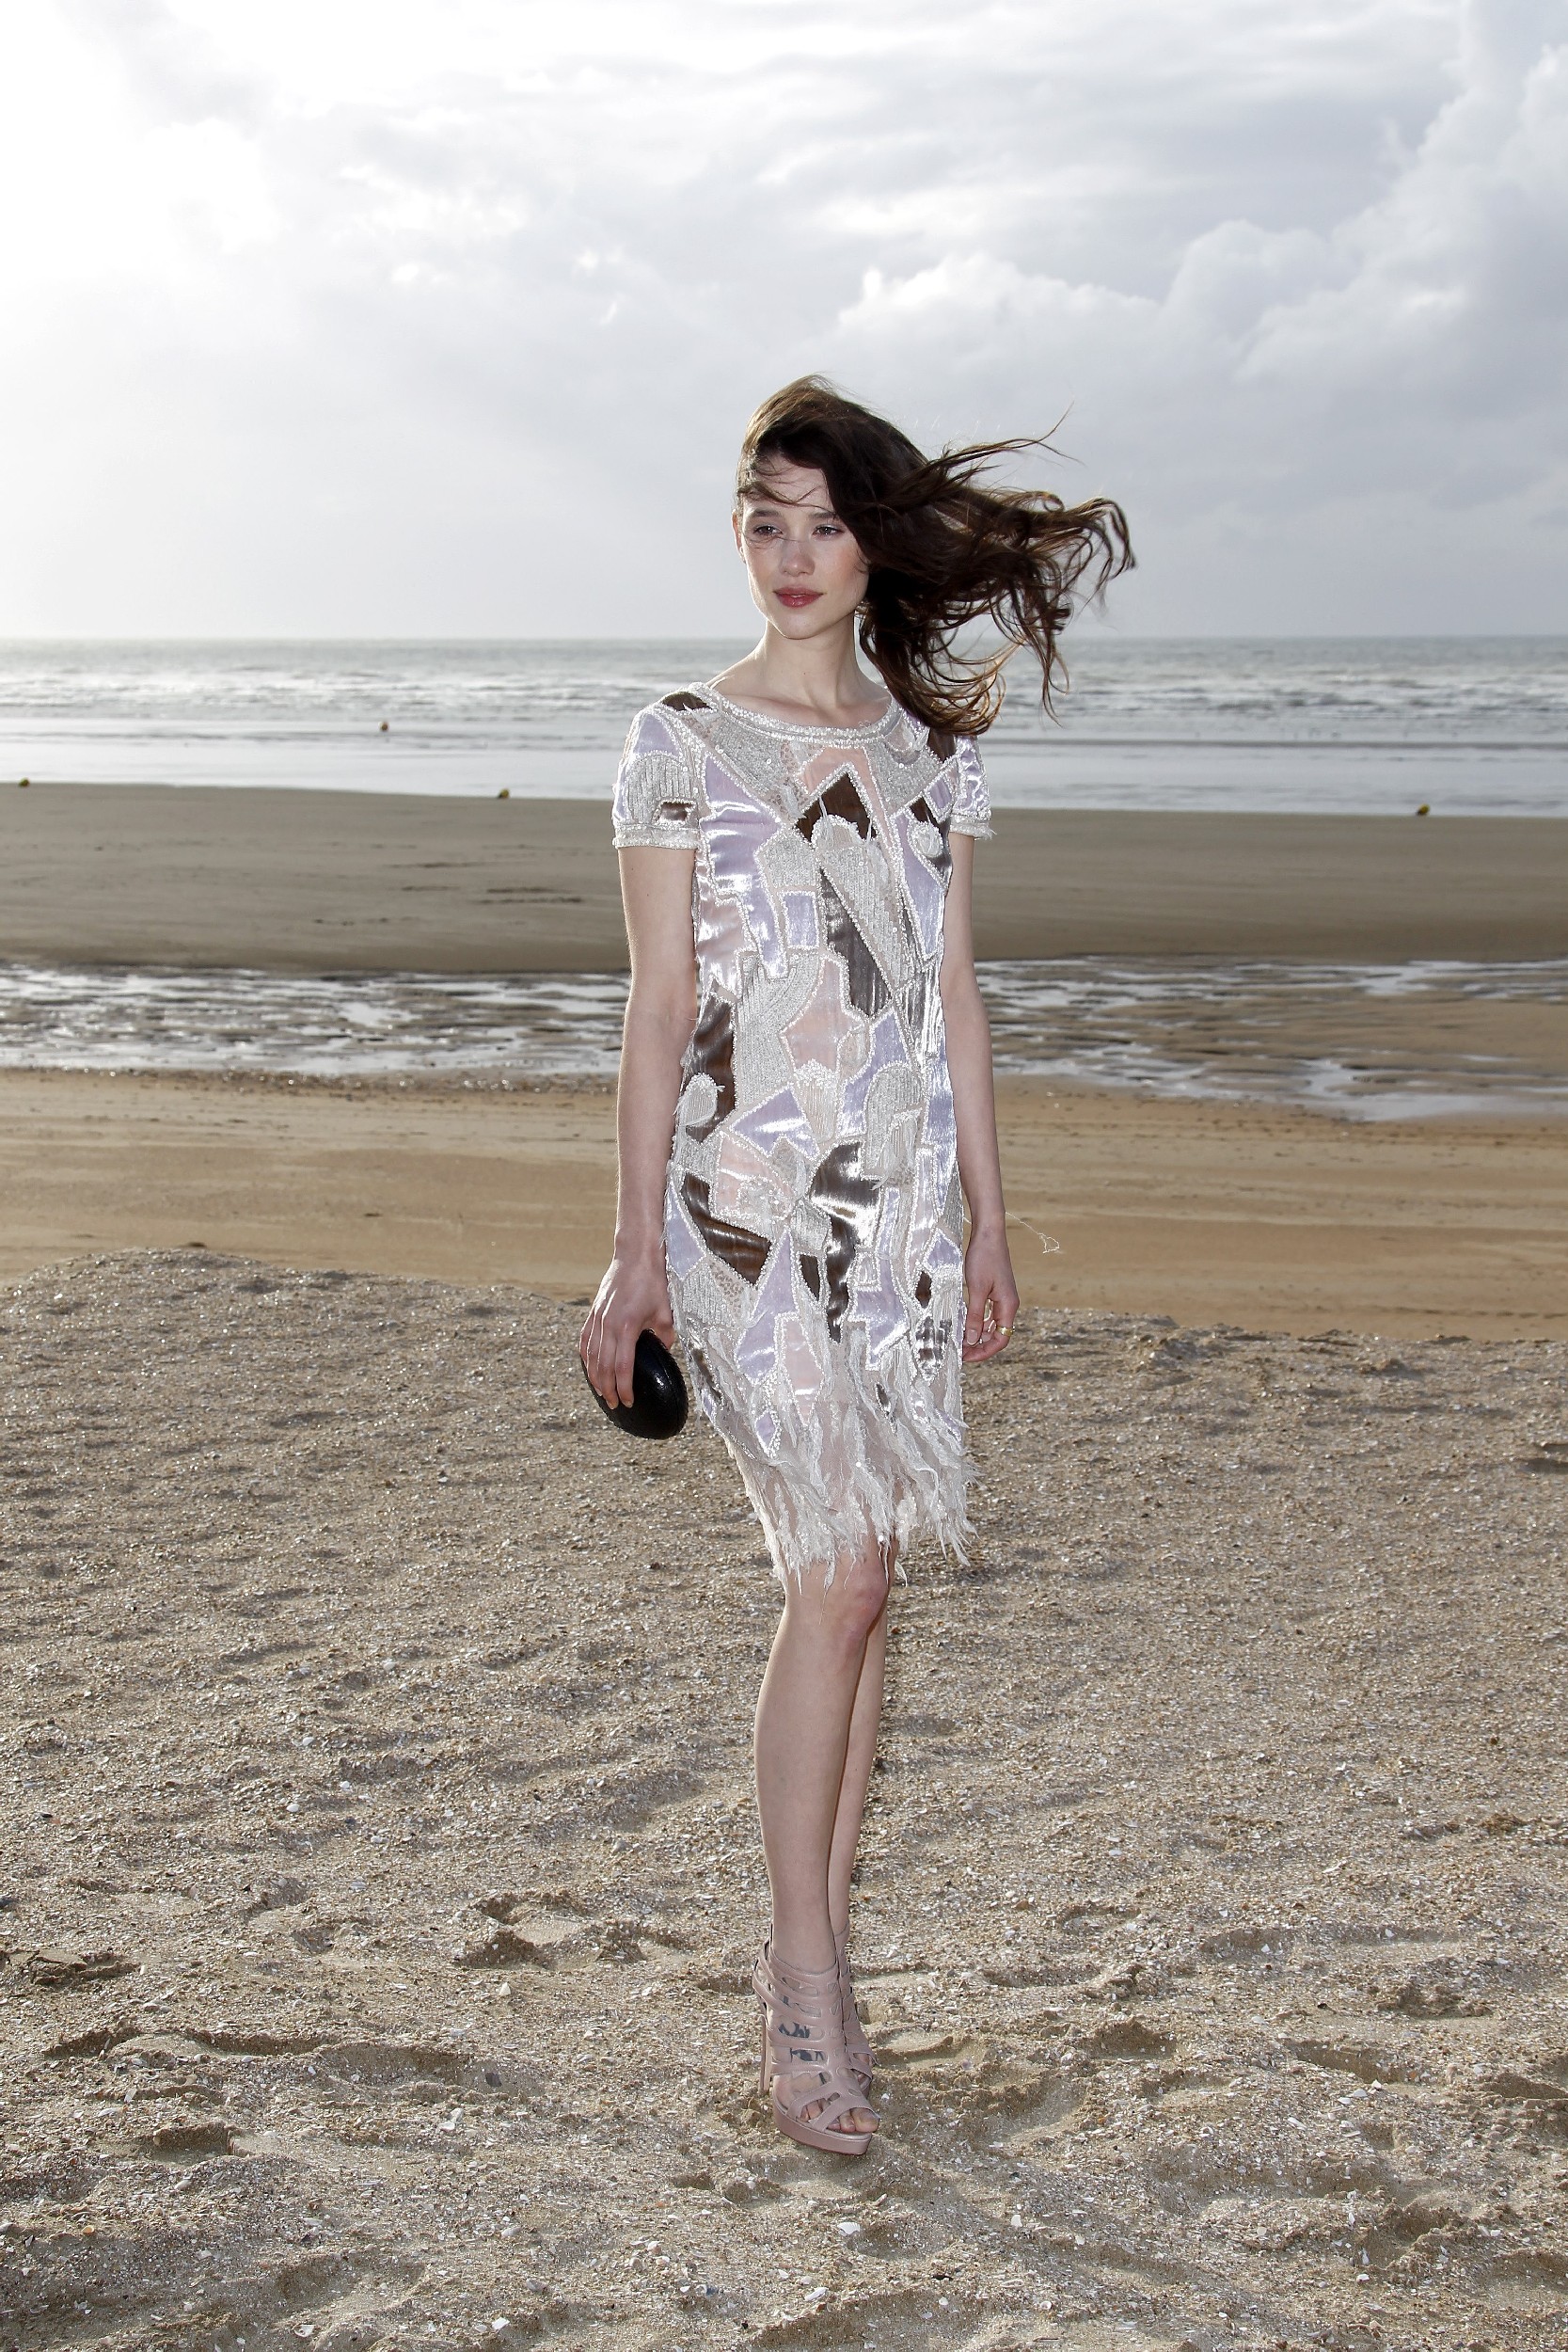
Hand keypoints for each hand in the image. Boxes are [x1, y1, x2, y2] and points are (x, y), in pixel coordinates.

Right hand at [580, 1249, 676, 1410]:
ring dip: (595, 1377)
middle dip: (608, 1389)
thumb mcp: (666, 1311)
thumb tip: (664, 1351)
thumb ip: (665, 1336)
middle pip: (603, 1366)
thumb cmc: (653, 1282)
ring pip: (590, 1355)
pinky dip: (586, 1357)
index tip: (629, 1402)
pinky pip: (585, 1340)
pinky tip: (590, 1368)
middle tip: (615, 1405)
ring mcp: (597, 1318)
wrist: (635, 1256)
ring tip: (602, 1392)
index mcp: (627, 1326)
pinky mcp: (593, 1312)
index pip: (622, 1366)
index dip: (624, 1387)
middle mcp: (608, 1324)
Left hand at [962, 1229, 1018, 1364]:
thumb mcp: (976, 1289)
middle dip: (979, 1346)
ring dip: (977, 1335)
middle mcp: (1008, 1304)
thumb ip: (975, 1316)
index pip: (1002, 1339)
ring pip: (991, 1326)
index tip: (966, 1357)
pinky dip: (976, 1322)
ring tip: (958, 1341)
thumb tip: (972, 1340)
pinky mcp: (994, 1291)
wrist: (988, 1233)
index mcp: (1008, 1306)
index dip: (984, 1352)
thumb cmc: (984, 1257)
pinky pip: (987, 1314)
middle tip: (959, 1352)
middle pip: (997, 1335)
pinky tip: (963, 1324)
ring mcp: (1002, 1298)